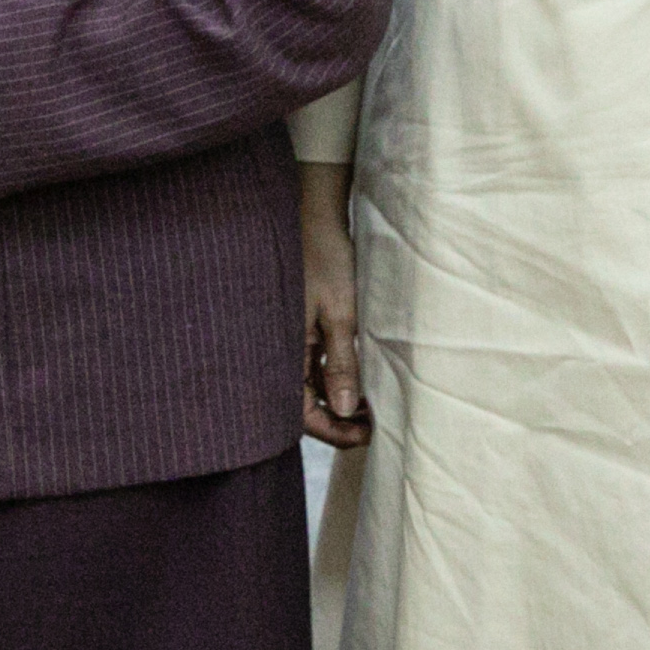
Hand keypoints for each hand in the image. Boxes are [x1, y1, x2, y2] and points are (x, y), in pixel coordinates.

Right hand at [298, 163, 369, 448]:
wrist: (312, 215)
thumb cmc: (323, 259)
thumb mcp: (340, 312)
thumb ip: (341, 363)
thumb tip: (343, 409)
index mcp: (282, 351)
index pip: (301, 413)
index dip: (334, 430)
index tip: (367, 434)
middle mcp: (278, 350)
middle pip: (302, 405)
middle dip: (336, 419)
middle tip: (371, 422)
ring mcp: (287, 339)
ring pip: (307, 386)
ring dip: (336, 398)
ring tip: (369, 401)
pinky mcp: (296, 327)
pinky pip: (309, 364)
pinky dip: (331, 376)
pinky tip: (354, 375)